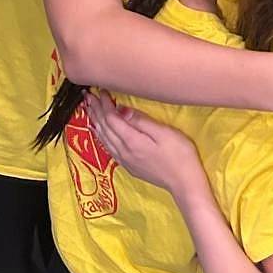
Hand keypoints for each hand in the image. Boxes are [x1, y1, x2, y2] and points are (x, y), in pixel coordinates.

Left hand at [85, 92, 208, 204]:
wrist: (184, 182)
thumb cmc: (180, 154)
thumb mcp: (164, 133)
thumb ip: (141, 121)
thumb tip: (121, 109)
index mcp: (132, 141)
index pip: (111, 118)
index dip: (105, 104)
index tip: (101, 90)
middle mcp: (124, 151)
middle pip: (104, 128)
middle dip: (95, 111)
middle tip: (88, 96)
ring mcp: (124, 160)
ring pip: (104, 138)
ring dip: (95, 122)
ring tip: (89, 109)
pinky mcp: (128, 165)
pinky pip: (108, 147)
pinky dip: (101, 136)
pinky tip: (100, 131)